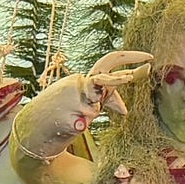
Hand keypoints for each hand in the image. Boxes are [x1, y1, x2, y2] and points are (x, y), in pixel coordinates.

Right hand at [12, 51, 151, 161]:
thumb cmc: (65, 111)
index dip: (131, 57)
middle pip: (103, 78)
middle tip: (134, 76)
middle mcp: (79, 84)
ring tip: (71, 118)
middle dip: (118, 79)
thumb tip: (129, 106)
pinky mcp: (65, 115)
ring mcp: (71, 99)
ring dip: (87, 116)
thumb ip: (108, 98)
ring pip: (93, 111)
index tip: (150, 59)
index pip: (111, 61)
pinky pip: (79, 124)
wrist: (34, 126)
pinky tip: (66, 125)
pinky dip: (75, 125)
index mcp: (87, 78)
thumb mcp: (90, 103)